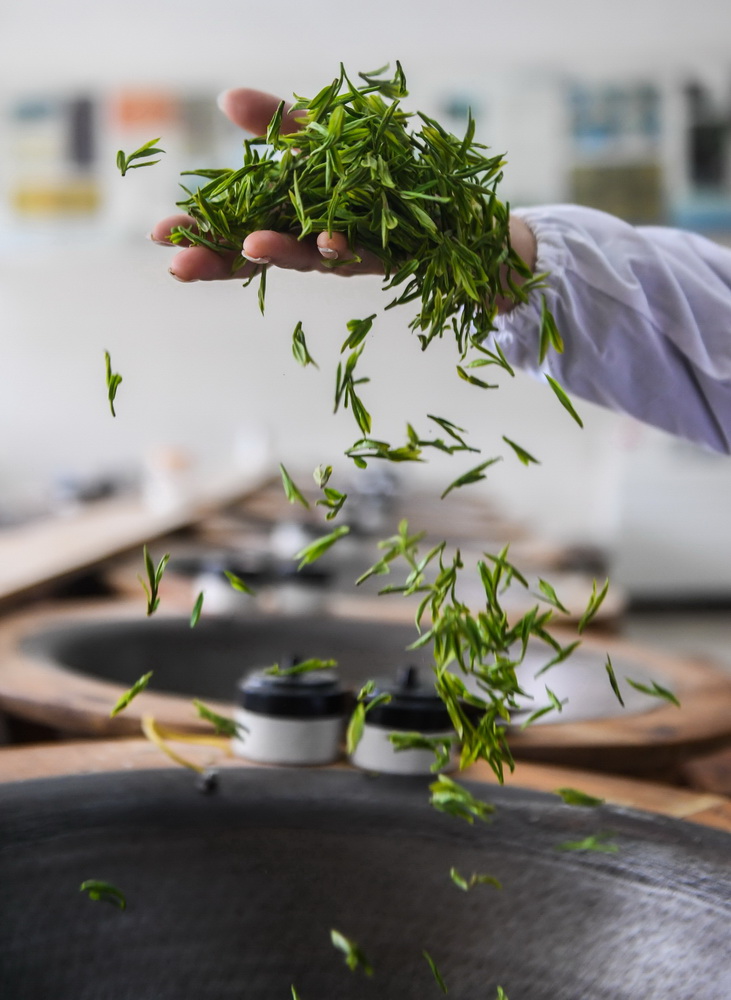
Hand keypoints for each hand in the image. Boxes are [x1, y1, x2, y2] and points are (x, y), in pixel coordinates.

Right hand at [150, 88, 383, 281]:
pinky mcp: (382, 254)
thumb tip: (227, 97)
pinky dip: (343, 246)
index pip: (229, 231)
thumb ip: (273, 121)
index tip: (158, 237)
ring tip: (252, 246)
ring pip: (305, 259)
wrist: (437, 189)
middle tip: (179, 265)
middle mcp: (304, 240)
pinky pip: (359, 254)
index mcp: (281, 216)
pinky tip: (327, 239)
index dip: (197, 237)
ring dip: (279, 252)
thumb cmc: (368, 166)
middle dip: (217, 260)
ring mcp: (340, 252)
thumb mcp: (315, 134)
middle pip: (254, 258)